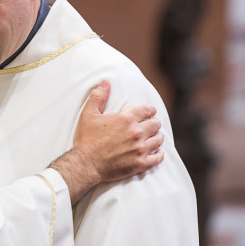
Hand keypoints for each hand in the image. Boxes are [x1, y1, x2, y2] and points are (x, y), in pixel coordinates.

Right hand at [49, 80, 163, 204]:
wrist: (85, 164)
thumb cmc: (86, 139)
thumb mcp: (88, 114)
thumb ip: (98, 96)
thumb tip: (105, 82)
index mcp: (126, 118)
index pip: (147, 109)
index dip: (149, 109)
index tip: (149, 112)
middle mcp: (137, 132)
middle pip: (155, 124)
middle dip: (153, 123)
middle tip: (150, 125)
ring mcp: (140, 149)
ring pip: (158, 140)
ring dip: (157, 137)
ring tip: (153, 137)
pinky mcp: (140, 164)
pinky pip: (157, 158)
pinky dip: (159, 154)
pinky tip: (156, 152)